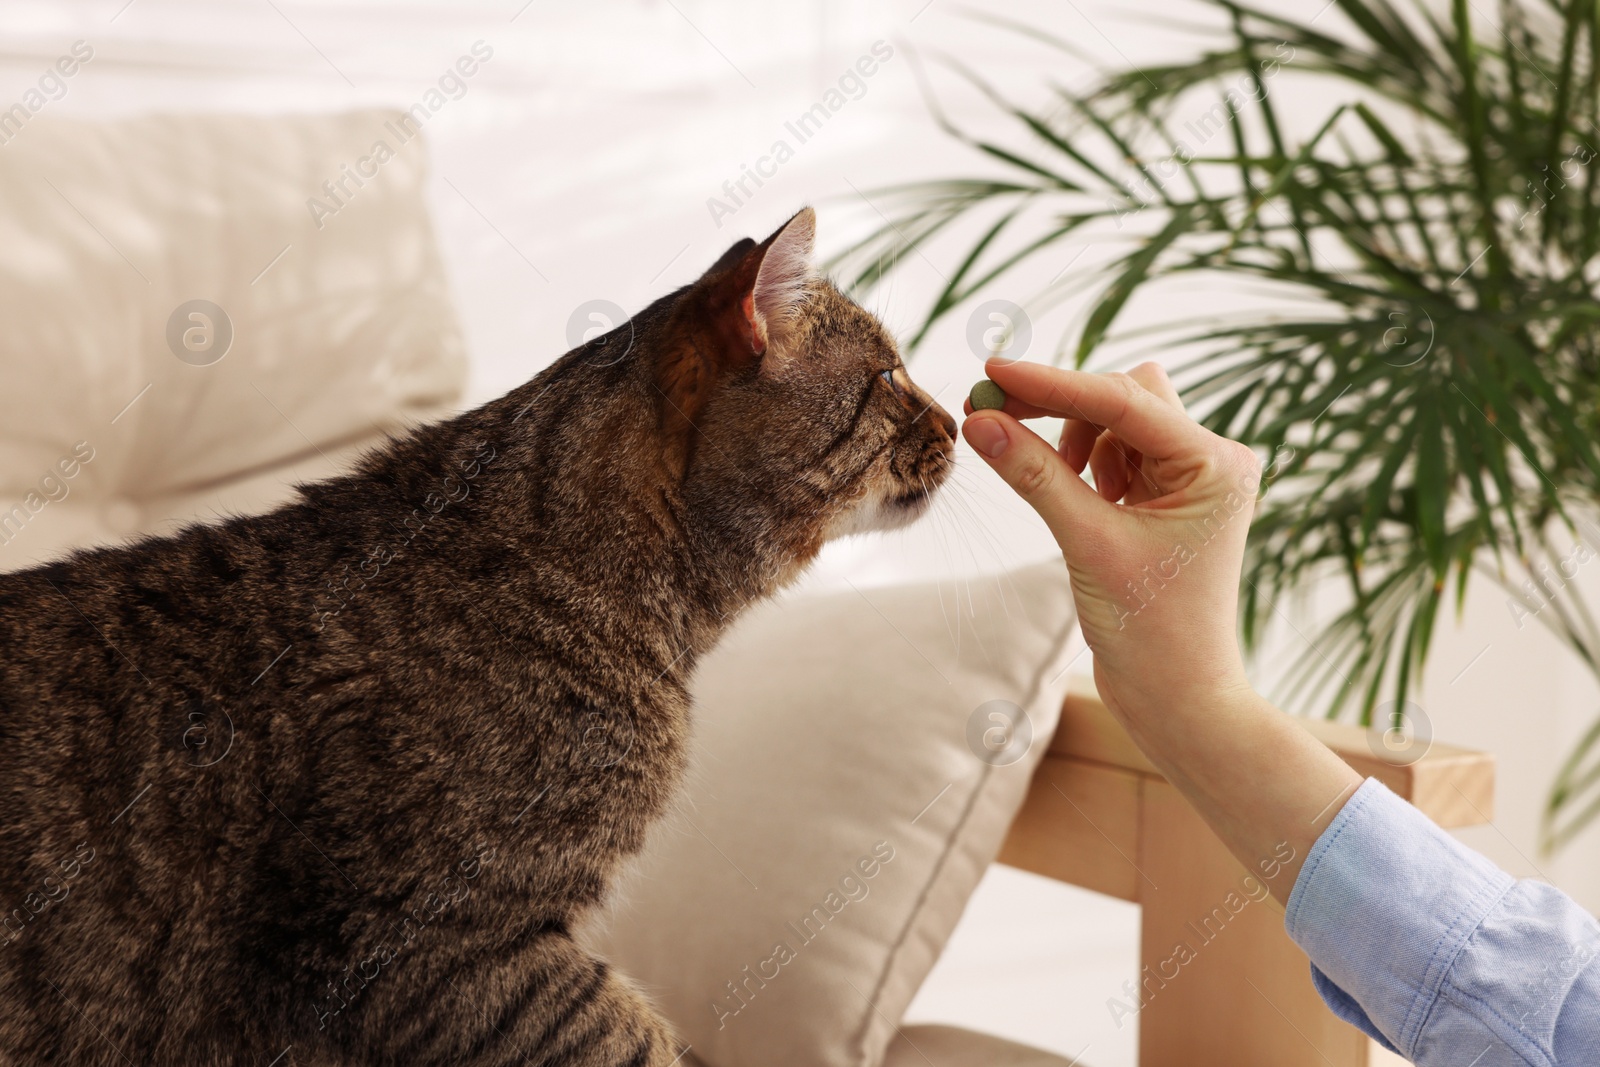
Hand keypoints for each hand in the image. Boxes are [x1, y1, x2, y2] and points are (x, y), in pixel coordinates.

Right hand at [962, 360, 1262, 723]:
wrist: (1177, 699)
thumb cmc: (1151, 632)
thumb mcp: (1087, 544)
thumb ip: (1035, 476)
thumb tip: (979, 423)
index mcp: (1216, 465)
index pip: (1125, 400)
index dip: (1052, 383)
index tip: (993, 372)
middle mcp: (1213, 461)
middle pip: (1124, 396)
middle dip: (1059, 407)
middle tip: (990, 415)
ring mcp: (1192, 479)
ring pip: (1118, 420)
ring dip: (1077, 442)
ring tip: (1065, 494)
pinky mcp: (1167, 498)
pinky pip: (1117, 452)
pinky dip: (1085, 464)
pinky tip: (1081, 504)